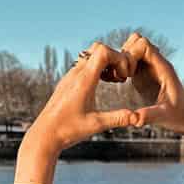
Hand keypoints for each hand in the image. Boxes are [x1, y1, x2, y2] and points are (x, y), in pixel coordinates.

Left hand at [15, 43, 142, 183]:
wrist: (44, 135)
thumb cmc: (68, 130)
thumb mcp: (97, 125)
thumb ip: (119, 118)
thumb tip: (138, 117)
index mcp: (83, 80)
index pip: (103, 51)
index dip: (119, 58)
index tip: (125, 76)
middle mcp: (75, 74)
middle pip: (98, 48)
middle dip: (115, 58)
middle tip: (122, 77)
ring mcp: (70, 76)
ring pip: (91, 55)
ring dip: (107, 63)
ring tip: (115, 80)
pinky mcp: (68, 81)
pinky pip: (85, 64)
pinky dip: (99, 68)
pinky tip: (104, 83)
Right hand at [119, 32, 183, 145]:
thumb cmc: (179, 117)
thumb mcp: (164, 117)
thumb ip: (150, 115)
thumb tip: (134, 119)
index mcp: (163, 69)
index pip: (144, 44)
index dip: (131, 55)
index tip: (128, 74)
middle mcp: (157, 64)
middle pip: (137, 40)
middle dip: (124, 54)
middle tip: (122, 75)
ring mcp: (150, 67)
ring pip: (133, 47)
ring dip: (122, 58)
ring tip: (119, 78)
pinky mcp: (144, 73)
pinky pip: (131, 58)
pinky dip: (122, 64)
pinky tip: (119, 80)